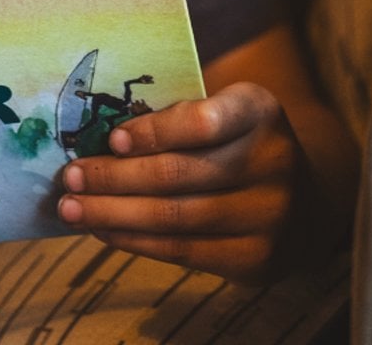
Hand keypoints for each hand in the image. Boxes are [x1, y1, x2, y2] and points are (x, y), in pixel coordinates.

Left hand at [56, 81, 327, 283]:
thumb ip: (173, 117)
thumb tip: (94, 134)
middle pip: (179, 174)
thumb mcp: (219, 112)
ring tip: (72, 208)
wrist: (301, 201)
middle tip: (70, 177)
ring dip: (113, 213)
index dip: (154, 133)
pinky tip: (103, 230)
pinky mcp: (257, 259)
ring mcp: (269, 216)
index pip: (203, 122)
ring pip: (176, 218)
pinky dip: (135, 241)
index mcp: (259, 111)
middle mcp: (273, 162)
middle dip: (115, 177)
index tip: (111, 140)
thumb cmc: (233, 143)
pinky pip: (183, 251)